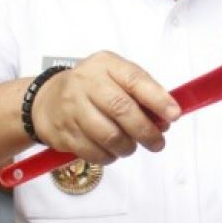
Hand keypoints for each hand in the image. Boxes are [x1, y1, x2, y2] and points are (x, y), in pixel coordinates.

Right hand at [30, 51, 179, 163]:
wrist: (47, 99)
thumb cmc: (94, 87)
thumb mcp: (116, 78)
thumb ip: (142, 93)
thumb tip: (167, 118)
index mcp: (105, 65)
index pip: (135, 80)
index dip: (158, 99)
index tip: (174, 115)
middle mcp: (86, 83)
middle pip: (121, 109)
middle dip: (145, 130)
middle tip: (158, 143)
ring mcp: (71, 107)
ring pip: (108, 135)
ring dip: (127, 147)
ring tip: (132, 146)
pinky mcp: (63, 132)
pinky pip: (92, 152)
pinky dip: (109, 157)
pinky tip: (113, 152)